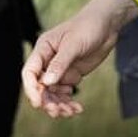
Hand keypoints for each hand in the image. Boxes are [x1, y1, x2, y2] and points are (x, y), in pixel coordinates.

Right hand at [19, 0, 125, 117]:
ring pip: (52, 93)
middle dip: (48, 101)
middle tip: (58, 112)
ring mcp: (59, 69)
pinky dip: (69, 102)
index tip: (39, 104)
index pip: (30, 72)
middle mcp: (48, 61)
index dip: (31, 89)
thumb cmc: (88, 26)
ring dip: (59, 105)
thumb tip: (47, 82)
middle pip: (40, 87)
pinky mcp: (71, 75)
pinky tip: (78, 108)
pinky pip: (65, 93)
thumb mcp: (74, 44)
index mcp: (43, 49)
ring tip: (71, 112)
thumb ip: (60, 63)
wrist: (107, 24)